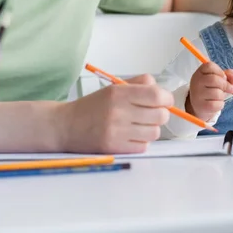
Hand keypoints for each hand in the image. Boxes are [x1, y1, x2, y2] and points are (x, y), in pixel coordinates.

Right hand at [58, 74, 173, 153]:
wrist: (66, 126)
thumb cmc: (93, 106)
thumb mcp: (114, 88)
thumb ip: (139, 84)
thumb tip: (161, 89)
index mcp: (119, 93)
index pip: (157, 96)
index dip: (166, 99)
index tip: (163, 101)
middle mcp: (119, 111)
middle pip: (161, 115)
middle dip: (160, 114)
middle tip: (151, 114)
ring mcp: (117, 131)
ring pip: (155, 132)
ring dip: (151, 129)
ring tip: (139, 125)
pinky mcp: (115, 148)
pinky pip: (143, 146)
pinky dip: (141, 141)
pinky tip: (130, 136)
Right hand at [187, 62, 232, 120]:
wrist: (199, 105)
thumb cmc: (211, 89)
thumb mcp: (219, 78)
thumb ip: (228, 75)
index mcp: (199, 72)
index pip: (209, 66)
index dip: (220, 71)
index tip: (224, 77)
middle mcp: (196, 82)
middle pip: (214, 79)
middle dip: (226, 84)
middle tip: (230, 88)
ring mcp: (197, 94)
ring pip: (217, 93)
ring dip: (223, 95)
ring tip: (219, 96)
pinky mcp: (201, 106)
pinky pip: (217, 104)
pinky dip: (220, 104)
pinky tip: (216, 103)